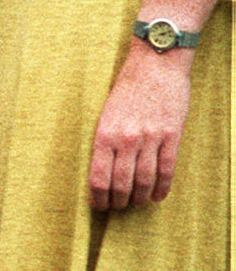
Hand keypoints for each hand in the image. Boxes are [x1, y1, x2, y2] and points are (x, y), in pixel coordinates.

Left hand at [89, 43, 191, 209]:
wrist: (155, 64)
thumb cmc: (128, 87)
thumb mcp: (106, 112)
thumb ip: (106, 140)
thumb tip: (104, 169)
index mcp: (105, 133)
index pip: (98, 177)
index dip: (98, 197)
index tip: (99, 206)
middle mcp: (126, 139)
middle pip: (121, 183)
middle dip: (118, 201)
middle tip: (118, 207)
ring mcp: (150, 137)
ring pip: (144, 180)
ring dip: (139, 197)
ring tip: (136, 204)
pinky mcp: (171, 134)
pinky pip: (166, 168)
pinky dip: (162, 187)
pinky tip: (157, 196)